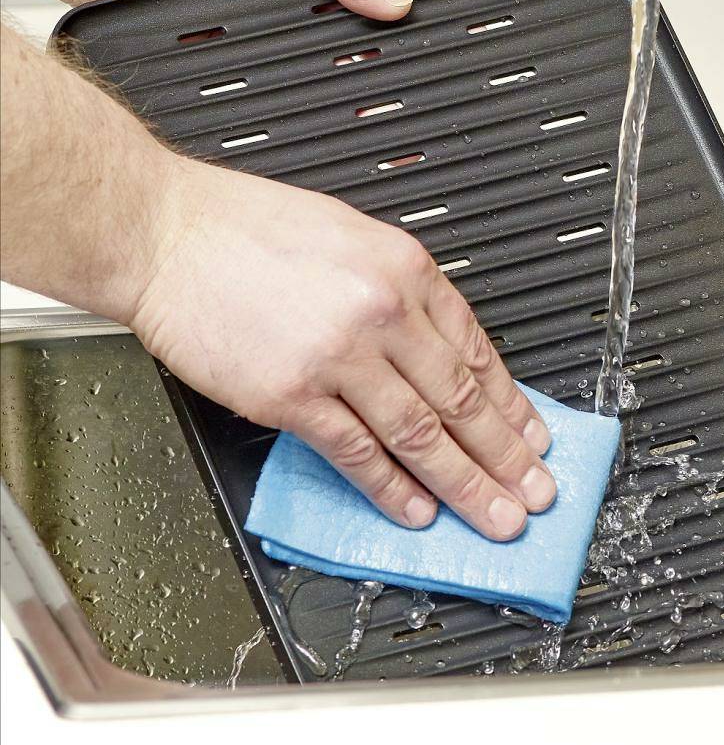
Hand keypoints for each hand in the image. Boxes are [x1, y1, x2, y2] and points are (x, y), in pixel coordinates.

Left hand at [0, 0, 410, 19]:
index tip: (414, 7)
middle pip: (355, 1)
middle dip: (360, 17)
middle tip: (370, 31)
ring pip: (317, 36)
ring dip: (316, 39)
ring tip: (316, 36)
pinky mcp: (238, 32)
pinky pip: (273, 57)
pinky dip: (278, 60)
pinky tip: (281, 52)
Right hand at [128, 158, 555, 539]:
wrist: (167, 233)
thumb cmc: (248, 229)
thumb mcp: (354, 237)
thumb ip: (403, 293)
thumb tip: (443, 349)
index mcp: (407, 271)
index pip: (479, 352)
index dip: (513, 405)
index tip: (534, 438)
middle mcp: (383, 313)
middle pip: (462, 400)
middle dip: (506, 455)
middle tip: (536, 493)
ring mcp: (339, 357)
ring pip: (421, 433)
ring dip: (465, 483)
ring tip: (496, 516)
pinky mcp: (291, 394)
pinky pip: (356, 451)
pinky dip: (391, 487)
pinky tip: (418, 511)